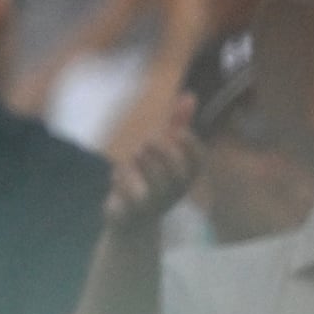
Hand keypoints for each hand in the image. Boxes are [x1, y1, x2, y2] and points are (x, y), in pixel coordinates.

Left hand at [102, 110, 199, 234]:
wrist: (130, 219)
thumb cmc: (148, 177)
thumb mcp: (161, 149)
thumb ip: (176, 123)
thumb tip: (189, 95)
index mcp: (186, 175)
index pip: (198, 161)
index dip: (190, 145)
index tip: (177, 131)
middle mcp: (175, 191)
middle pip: (177, 170)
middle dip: (162, 151)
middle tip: (146, 142)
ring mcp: (156, 204)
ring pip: (155, 182)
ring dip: (140, 163)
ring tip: (132, 158)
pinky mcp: (134, 213)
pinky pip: (129, 195)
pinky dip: (120, 179)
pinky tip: (115, 175)